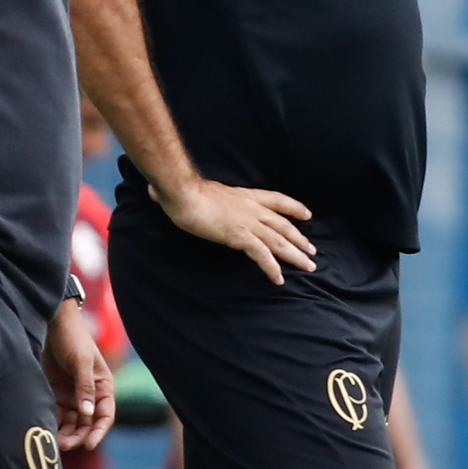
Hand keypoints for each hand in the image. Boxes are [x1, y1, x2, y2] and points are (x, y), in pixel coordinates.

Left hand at [46, 299, 114, 448]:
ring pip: (72, 423)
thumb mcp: (81, 361)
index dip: (98, 431)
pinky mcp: (56, 394)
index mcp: (103, 387)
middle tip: (65, 445)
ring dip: (66, 433)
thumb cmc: (73, 338)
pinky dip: (54, 424)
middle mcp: (89, 394)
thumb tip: (88, 413)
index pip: (105, 415)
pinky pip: (57, 415)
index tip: (89, 445)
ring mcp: (73, 395)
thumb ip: (85, 387)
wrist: (53, 324)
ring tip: (55, 442)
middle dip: (79, 436)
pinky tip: (46, 429)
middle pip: (87, 423)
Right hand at [154, 177, 315, 283]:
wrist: (183, 193)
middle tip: (312, 251)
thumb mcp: (193, 189)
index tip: (307, 215)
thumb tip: (155, 190)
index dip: (294, 208)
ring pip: (280, 241)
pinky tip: (279, 279)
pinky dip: (272, 268)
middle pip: (284, 225)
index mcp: (245, 195)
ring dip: (295, 255)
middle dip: (300, 239)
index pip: (277, 200)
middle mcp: (252, 208)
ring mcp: (248, 223)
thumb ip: (189, 193)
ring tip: (309, 267)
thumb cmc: (183, 190)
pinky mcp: (240, 237)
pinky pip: (262, 255)